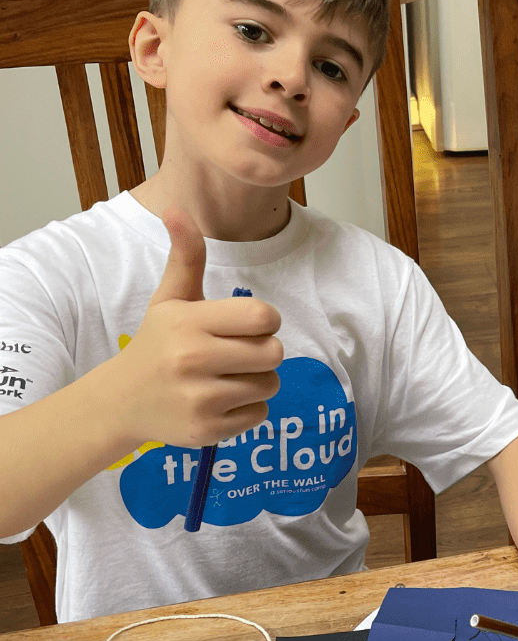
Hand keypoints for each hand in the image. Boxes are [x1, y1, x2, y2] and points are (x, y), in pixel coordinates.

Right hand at [113, 207, 283, 448]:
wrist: (120, 402)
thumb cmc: (156, 344)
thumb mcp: (169, 299)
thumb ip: (186, 257)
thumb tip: (177, 209)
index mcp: (189, 323)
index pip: (263, 317)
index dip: (264, 321)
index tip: (246, 326)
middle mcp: (193, 361)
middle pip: (274, 353)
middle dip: (263, 352)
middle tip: (238, 353)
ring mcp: (201, 399)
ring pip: (270, 384)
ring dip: (258, 380)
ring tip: (227, 376)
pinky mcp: (208, 431)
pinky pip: (260, 414)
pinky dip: (248, 408)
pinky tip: (220, 400)